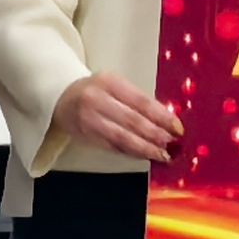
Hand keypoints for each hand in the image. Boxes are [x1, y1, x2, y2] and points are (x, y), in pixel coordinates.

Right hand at [55, 71, 180, 164]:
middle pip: (132, 121)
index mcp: (109, 82)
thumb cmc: (95, 90)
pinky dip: (130, 152)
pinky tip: (143, 155)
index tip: (177, 127)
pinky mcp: (86, 136)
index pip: (140, 101)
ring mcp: (89, 120)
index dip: (161, 116)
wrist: (61, 97)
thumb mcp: (114, 85)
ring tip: (162, 155)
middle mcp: (97, 100)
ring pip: (122, 137)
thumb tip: (166, 119)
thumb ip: (136, 99)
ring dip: (145, 148)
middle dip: (155, 135)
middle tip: (172, 145)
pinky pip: (113, 147)